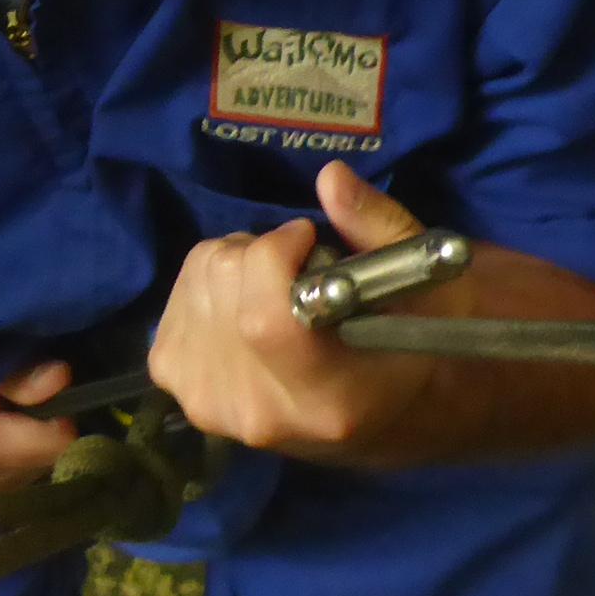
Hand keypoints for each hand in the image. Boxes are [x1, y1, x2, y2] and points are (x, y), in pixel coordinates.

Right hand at [0, 361, 79, 499]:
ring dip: (32, 449)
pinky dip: (17, 462)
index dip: (63, 413)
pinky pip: (16, 486)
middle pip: (49, 463)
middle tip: (18, 401)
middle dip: (46, 431)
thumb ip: (17, 376)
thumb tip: (64, 378)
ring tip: (3, 419)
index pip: (57, 444)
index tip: (51, 392)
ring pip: (36, 476)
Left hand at [146, 162, 453, 464]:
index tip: (308, 239)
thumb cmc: (413, 345)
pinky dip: (202, 288)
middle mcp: (261, 414)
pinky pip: (170, 307)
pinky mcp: (181, 390)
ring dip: (231, 268)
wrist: (384, 417)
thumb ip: (377, 229)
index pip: (266, 321)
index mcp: (330, 400)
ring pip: (196, 286)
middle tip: (298, 270)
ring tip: (275, 292)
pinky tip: (241, 307)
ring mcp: (212, 407)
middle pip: (223, 290)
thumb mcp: (423, 285)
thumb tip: (330, 178)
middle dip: (258, 253)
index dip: (276, 256)